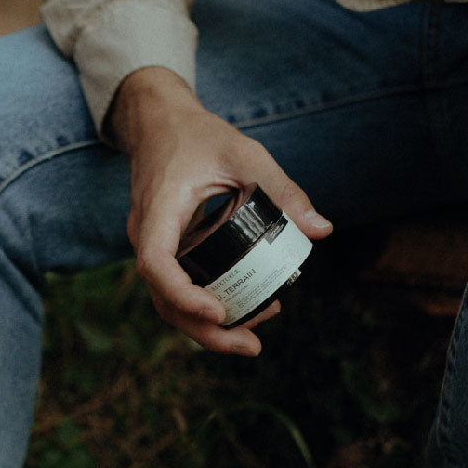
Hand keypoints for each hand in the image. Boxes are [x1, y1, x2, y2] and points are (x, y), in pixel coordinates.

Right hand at [110, 67, 331, 355]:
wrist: (159, 122)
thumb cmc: (198, 134)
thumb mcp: (244, 153)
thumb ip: (281, 188)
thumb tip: (320, 230)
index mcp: (159, 210)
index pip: (157, 264)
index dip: (184, 296)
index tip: (220, 311)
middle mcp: (147, 233)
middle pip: (163, 298)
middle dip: (204, 331)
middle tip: (253, 346)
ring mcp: (152, 243)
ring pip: (168, 299)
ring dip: (206, 325)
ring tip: (254, 334)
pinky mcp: (162, 246)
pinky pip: (176, 286)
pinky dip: (204, 304)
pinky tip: (243, 306)